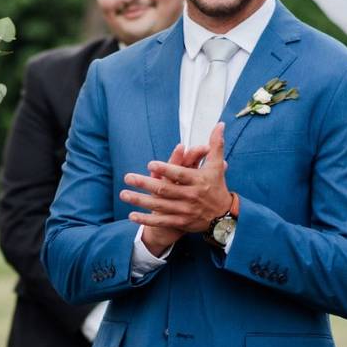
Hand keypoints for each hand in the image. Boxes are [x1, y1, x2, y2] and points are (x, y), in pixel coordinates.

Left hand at [121, 123, 231, 238]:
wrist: (223, 217)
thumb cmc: (217, 187)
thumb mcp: (217, 166)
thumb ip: (216, 145)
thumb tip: (220, 124)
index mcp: (198, 181)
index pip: (180, 174)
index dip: (166, 169)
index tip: (150, 164)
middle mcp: (190, 196)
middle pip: (165, 189)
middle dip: (145, 183)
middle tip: (127, 177)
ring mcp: (184, 210)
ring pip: (159, 206)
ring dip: (140, 201)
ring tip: (123, 194)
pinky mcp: (180, 222)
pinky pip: (161, 221)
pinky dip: (146, 220)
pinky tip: (131, 215)